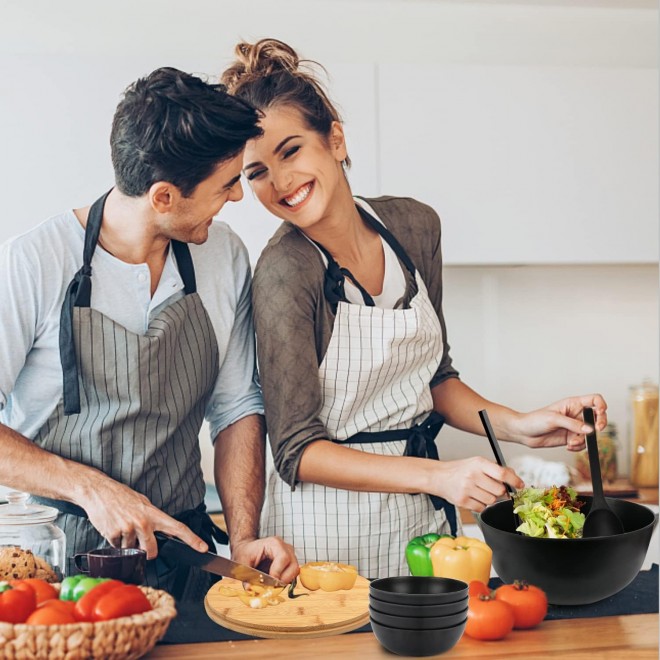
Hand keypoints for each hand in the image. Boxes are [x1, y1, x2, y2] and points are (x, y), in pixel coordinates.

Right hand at [78, 474, 207, 559]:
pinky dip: (115, 541)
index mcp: (154, 513)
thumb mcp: (143, 503)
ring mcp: (128, 529)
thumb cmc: (122, 496)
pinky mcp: (114, 534)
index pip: (178, 528)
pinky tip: (112, 527)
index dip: (192, 539)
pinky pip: (117, 547)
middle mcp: (143, 522)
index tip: (203, 548)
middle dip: (147, 553)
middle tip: (139, 543)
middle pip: (151, 550)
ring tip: (121, 525)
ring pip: (131, 550)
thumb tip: (162, 533)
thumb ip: (153, 519)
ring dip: (126, 543)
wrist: (99, 491)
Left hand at [231, 536, 299, 584]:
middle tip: (271, 587)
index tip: (270, 583)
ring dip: (284, 582)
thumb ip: (246, 576)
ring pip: (294, 572)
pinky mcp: (289, 564)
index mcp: (274, 543)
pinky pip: (292, 575)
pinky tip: (273, 583)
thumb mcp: (242, 562)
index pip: (283, 558)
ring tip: (271, 586)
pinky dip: (284, 582)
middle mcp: (285, 548)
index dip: (278, 572)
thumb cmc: (246, 552)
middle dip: (283, 580)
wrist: (248, 549)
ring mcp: (290, 555)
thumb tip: (250, 588)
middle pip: (293, 566)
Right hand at [429, 456, 523, 511]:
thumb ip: (496, 469)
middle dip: (500, 492)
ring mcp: (467, 489)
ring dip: (490, 499)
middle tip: (492, 488)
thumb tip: (514, 477)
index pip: (502, 473)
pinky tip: (473, 497)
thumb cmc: (460, 470)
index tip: (520, 485)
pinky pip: (482, 508)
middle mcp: (472, 475)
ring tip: (480, 491)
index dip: (514, 481)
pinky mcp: (462, 501)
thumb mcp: (477, 463)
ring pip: (492, 501)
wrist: (439, 476)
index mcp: (478, 463)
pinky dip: (481, 505)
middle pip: (499, 491)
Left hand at [512, 393, 607, 450]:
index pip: (594, 400)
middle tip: (595, 431)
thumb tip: (590, 430)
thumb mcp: (554, 419)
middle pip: (598, 417)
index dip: (601, 405)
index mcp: (572, 404)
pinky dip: (578, 446)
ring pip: (590, 433)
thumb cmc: (535, 420)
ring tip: (571, 442)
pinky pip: (583, 443)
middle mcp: (576, 414)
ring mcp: (574, 426)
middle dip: (599, 425)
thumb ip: (572, 424)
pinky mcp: (571, 437)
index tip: (600, 413)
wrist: (524, 433)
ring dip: (583, 439)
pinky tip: (568, 445)